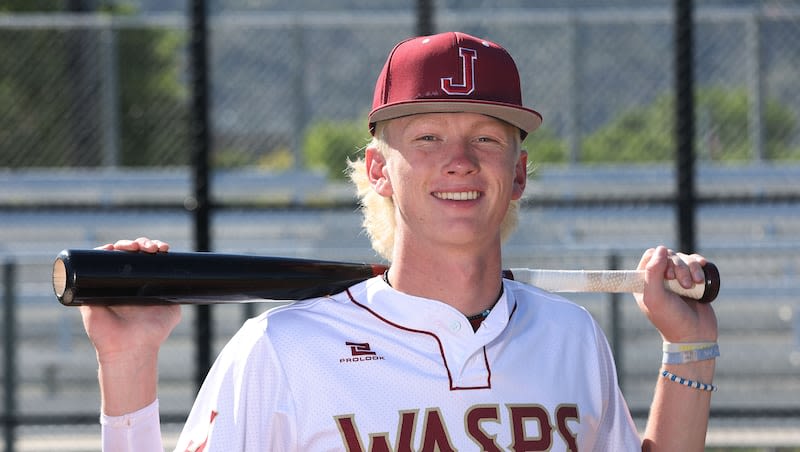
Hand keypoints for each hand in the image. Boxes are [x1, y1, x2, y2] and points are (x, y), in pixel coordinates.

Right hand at [80, 237, 180, 364]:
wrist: (132, 348)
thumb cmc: (153, 332)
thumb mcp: (173, 309)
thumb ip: (178, 292)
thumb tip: (186, 277)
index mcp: (141, 283)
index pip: (145, 257)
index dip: (153, 247)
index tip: (163, 249)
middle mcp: (123, 281)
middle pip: (129, 252)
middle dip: (141, 243)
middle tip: (150, 248)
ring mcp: (105, 283)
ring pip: (111, 255)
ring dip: (123, 244)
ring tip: (134, 247)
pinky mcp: (88, 289)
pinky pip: (89, 265)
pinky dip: (98, 253)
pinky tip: (110, 248)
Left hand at [634, 246, 717, 342]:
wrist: (695, 336)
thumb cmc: (671, 319)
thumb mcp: (655, 297)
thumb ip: (653, 272)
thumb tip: (661, 249)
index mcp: (644, 282)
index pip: (651, 256)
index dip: (661, 261)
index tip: (668, 277)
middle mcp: (659, 279)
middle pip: (669, 255)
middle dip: (679, 267)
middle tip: (684, 285)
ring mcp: (677, 279)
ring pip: (684, 258)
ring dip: (691, 268)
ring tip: (696, 283)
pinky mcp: (693, 280)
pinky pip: (696, 263)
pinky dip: (700, 266)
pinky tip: (703, 276)